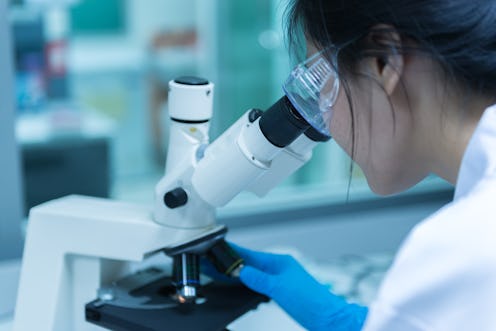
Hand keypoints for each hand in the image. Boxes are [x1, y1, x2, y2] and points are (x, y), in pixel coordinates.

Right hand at [234, 244, 367, 330]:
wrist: (328, 317)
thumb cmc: (311, 301)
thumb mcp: (279, 288)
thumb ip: (258, 279)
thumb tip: (241, 271)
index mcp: (280, 262)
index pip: (252, 255)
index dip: (235, 252)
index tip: (221, 247)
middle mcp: (281, 268)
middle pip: (253, 263)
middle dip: (235, 262)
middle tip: (217, 261)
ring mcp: (283, 279)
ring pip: (257, 273)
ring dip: (242, 272)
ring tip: (225, 271)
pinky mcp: (284, 291)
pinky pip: (262, 283)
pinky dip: (251, 283)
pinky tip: (245, 285)